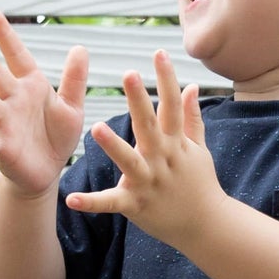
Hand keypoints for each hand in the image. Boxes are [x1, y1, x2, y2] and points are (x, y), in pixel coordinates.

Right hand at [0, 8, 88, 196]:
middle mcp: (14, 101)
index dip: (6, 37)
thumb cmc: (57, 137)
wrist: (47, 171)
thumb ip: (75, 79)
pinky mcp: (3, 147)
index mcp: (31, 87)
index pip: (17, 56)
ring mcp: (5, 123)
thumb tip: (80, 47)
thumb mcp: (72, 107)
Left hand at [64, 49, 224, 252]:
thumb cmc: (200, 184)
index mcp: (176, 143)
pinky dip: (91, 202)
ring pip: (129, 161)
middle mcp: (162, 159)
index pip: (172, 106)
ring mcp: (148, 182)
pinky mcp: (135, 205)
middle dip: (139, 100)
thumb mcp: (200, 149)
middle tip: (129, 74)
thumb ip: (192, 118)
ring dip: (113, 145)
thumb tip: (191, 85)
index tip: (159, 53)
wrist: (206, 226)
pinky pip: (110, 203)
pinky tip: (71, 199)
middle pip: (149, 125)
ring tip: (95, 128)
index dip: (166, 79)